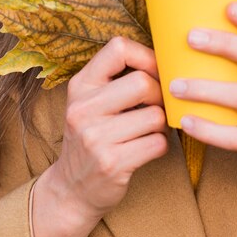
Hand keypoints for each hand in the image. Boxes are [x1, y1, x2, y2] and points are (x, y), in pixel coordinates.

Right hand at [33, 37, 167, 236]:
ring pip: (155, 116)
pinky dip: (160, 145)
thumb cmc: (92, 134)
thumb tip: (164, 59)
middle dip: (159, 94)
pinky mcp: (111, 164)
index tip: (155, 71)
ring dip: (161, 123)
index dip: (146, 56)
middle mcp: (83, 109)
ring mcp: (95, 138)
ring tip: (150, 128)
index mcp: (80, 85)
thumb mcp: (90, 100)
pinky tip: (147, 147)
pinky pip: (157, 143)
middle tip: (157, 104)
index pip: (118, 48)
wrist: (71, 188)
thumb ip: (116, 77)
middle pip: (142, 82)